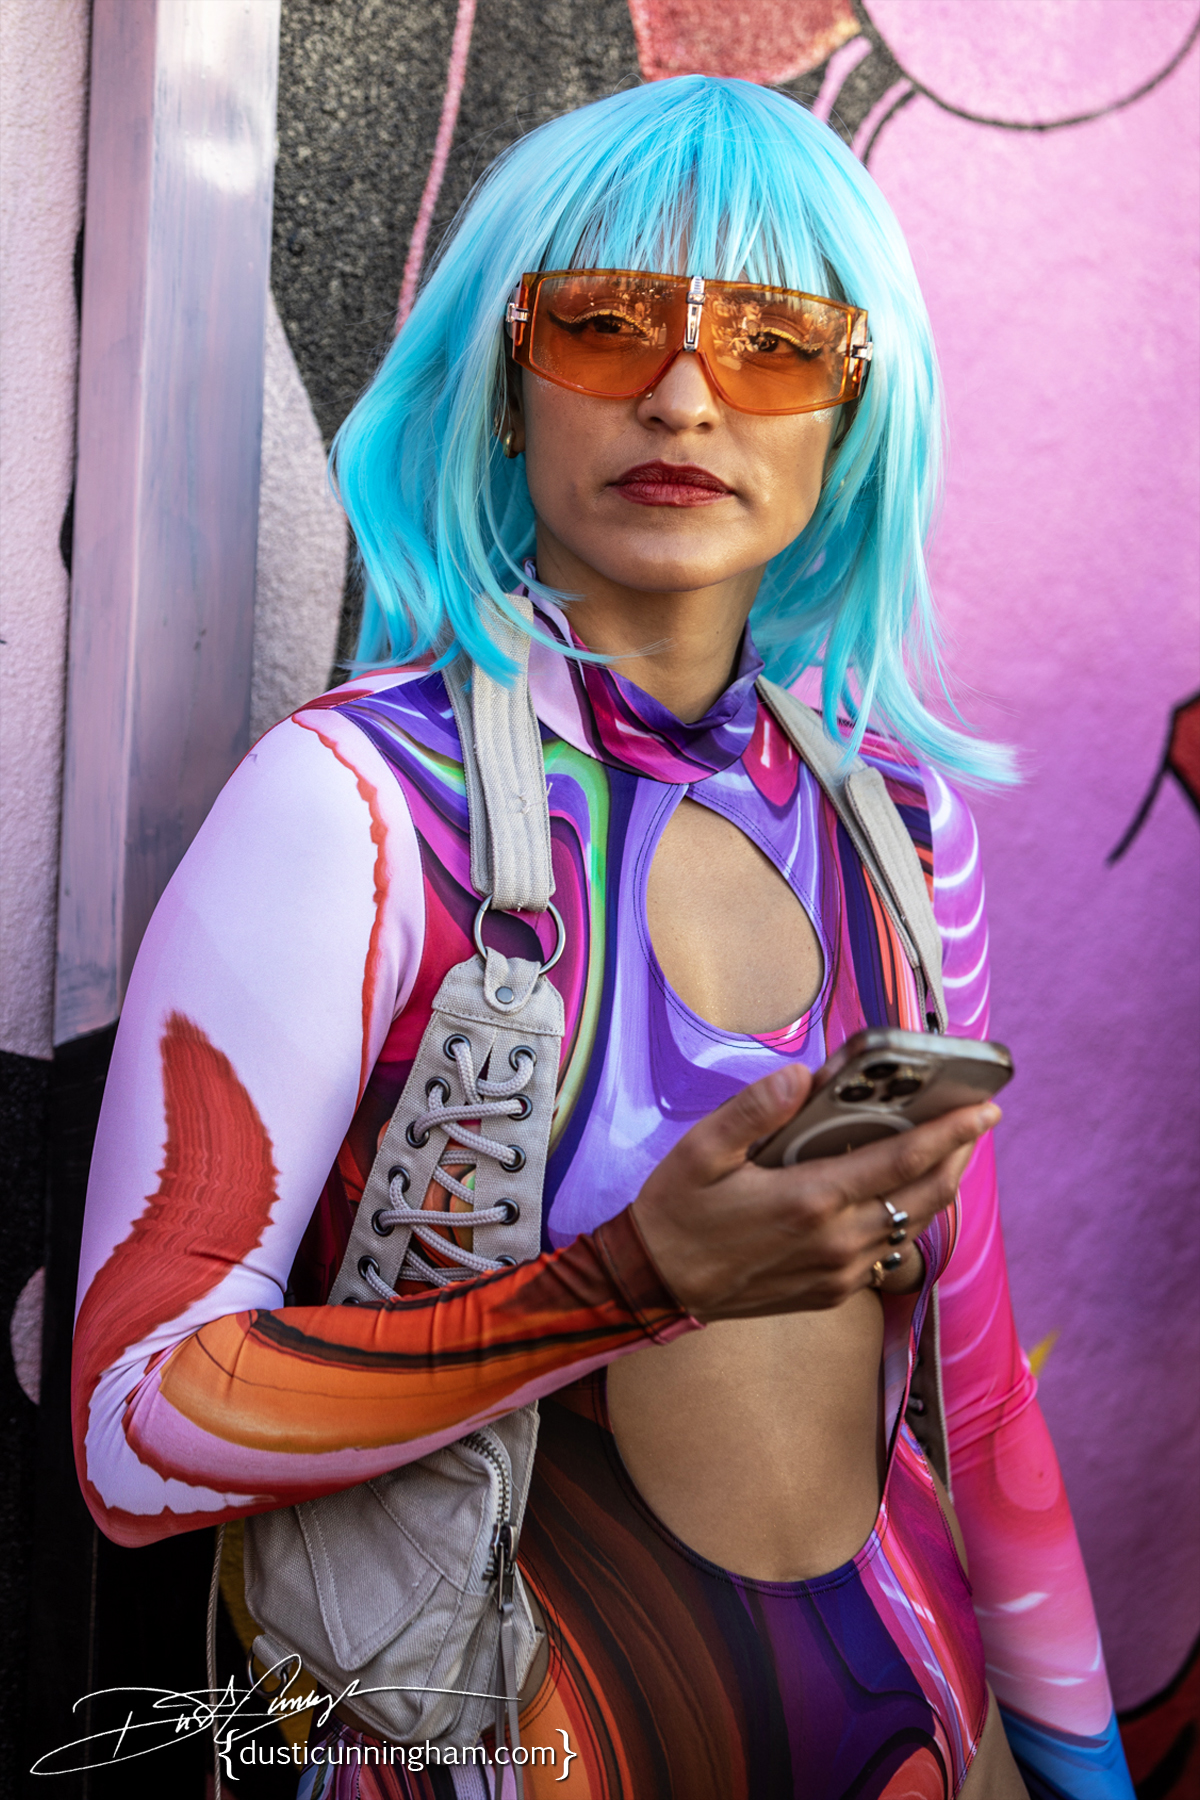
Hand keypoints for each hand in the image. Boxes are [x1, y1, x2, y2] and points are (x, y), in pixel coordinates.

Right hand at [631, 1063, 998, 1321]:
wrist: (656, 1286)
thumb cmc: (677, 1213)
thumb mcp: (700, 1151)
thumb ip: (753, 1110)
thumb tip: (800, 1077)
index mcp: (809, 1199)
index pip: (901, 1161)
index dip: (951, 1133)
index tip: (984, 1108)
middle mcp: (836, 1240)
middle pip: (925, 1196)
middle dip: (958, 1155)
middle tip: (976, 1121)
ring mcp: (839, 1271)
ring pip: (912, 1225)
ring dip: (937, 1187)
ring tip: (945, 1149)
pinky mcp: (833, 1291)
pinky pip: (887, 1250)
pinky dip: (903, 1215)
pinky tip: (896, 1191)